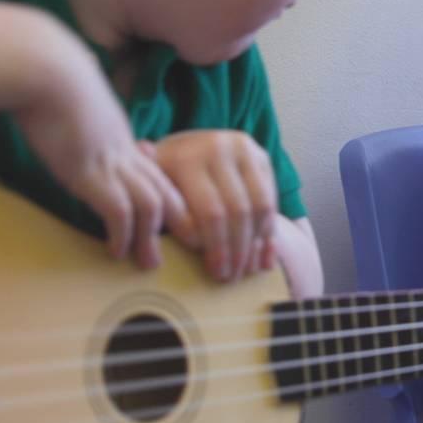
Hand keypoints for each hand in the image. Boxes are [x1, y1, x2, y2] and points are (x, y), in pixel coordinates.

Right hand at [14, 35, 183, 269]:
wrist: (42, 66)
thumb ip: (77, 119)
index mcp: (119, 133)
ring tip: (149, 262)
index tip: (165, 216)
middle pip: (166, 188)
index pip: (153, 169)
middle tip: (178, 247)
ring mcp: (110, 161)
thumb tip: (62, 122)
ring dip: (151, 237)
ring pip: (151, 204)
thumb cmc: (45, 77)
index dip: (162, 193)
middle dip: (176, 220)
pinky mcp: (91, 172)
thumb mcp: (67, 102)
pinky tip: (116, 250)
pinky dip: (122, 235)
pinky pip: (120, 211)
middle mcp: (122, 149)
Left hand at [140, 130, 278, 281]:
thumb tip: (159, 226)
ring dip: (254, 245)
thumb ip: (155, 207)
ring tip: (247, 271)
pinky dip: (269, 233)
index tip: (211, 270)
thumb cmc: (165, 178)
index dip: (212, 245)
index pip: (209, 212)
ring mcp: (243, 150)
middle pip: (236, 211)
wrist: (189, 145)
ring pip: (258, 208)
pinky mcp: (262, 158)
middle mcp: (217, 148)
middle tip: (231, 277)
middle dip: (235, 250)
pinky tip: (264, 259)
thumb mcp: (151, 188)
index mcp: (185, 158)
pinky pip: (271, 201)